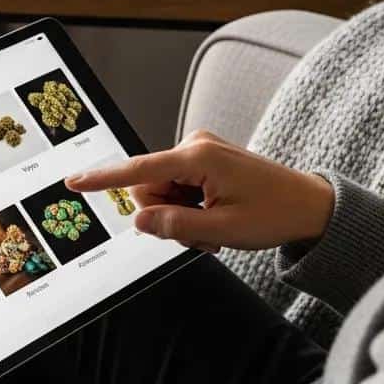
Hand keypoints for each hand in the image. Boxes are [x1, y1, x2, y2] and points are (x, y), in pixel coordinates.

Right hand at [66, 130, 333, 253]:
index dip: (103, 179)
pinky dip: (190, 209)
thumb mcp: (222, 232)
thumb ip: (175, 226)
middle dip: (166, 217)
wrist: (310, 206)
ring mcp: (200, 151)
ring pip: (163, 192)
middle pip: (149, 188)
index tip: (73, 181)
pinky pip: (179, 188)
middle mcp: (195, 146)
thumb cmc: (274, 214)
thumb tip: (139, 221)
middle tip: (202, 237)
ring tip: (215, 231)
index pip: (138, 169)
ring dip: (181, 217)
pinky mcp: (206, 160)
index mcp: (197, 157)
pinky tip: (215, 220)